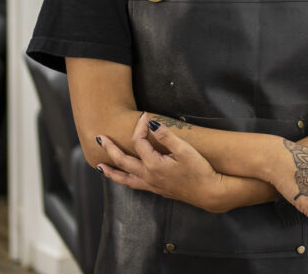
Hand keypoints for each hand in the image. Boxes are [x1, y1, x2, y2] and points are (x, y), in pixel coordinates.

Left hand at [95, 112, 227, 212]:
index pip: (138, 142)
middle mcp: (148, 176)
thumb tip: (151, 123)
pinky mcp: (156, 190)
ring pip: (124, 178)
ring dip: (110, 171)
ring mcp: (151, 185)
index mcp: (153, 164)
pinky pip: (133, 185)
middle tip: (100, 139)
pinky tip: (123, 178)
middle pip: (122, 161)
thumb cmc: (199, 170)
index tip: (144, 115)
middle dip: (110, 149)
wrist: (208, 192)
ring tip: (99, 167)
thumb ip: (166, 136)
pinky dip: (123, 180)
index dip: (139, 127)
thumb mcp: (185, 150)